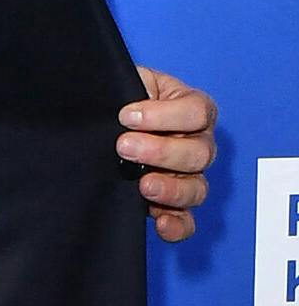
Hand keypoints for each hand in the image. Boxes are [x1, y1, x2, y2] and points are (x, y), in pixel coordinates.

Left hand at [117, 66, 216, 242]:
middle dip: (160, 151)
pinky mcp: (175, 203)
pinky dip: (177, 225)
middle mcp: (198, 142)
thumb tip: (118, 98)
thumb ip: (131, 84)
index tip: (126, 116)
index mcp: (191, 107)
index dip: (163, 116)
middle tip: (125, 147)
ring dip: (170, 189)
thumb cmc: (122, 96)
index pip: (197, 111)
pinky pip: (187, 220)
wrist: (106, 119)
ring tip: (143, 184)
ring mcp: (190, 175)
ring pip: (197, 188)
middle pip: (200, 153)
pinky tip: (161, 224)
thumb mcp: (128, 80)